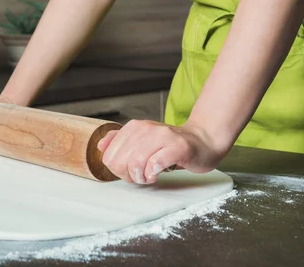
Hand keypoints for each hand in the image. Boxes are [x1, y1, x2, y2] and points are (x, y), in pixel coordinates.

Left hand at [97, 119, 226, 184]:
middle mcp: (146, 128)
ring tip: (149, 176)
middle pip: (120, 161)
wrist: (202, 141)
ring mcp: (162, 136)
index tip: (130, 172)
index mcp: (134, 127)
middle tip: (140, 176)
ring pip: (136, 162)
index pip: (109, 155)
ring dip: (141, 176)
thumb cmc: (171, 145)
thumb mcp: (142, 141)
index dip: (117, 170)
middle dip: (127, 175)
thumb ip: (120, 141)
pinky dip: (153, 173)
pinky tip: (157, 173)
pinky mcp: (177, 147)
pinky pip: (155, 164)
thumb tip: (101, 146)